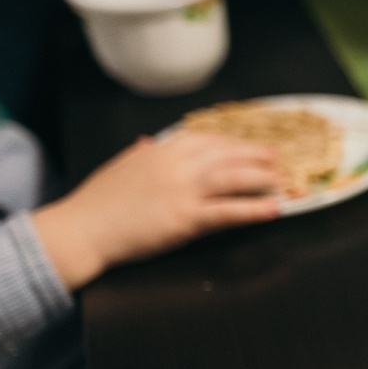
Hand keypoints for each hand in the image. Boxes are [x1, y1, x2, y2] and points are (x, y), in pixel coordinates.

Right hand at [30, 134, 282, 290]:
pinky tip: (273, 209)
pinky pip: (228, 211)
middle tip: (280, 160)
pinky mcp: (185, 218)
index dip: (236, 143)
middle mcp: (177, 165)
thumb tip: (148, 141)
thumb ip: (140, 152)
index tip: (253, 146)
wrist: (82, 229)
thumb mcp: (121, 166)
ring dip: (264, 179)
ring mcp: (183, 191)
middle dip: (259, 156)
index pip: (210, 139)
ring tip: (284, 182)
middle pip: (229, 155)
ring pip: (235, 179)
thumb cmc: (98, 202)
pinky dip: (254, 209)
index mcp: (162, 150)